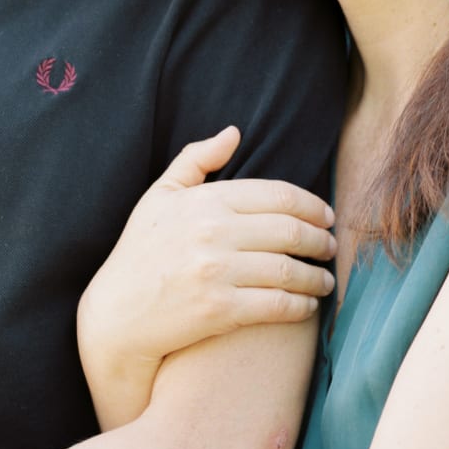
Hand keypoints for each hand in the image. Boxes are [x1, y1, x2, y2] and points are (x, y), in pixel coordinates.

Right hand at [78, 127, 334, 424]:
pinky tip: (308, 305)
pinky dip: (302, 305)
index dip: (312, 206)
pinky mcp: (220, 310)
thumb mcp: (160, 196)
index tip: (327, 216)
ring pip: (290, 270)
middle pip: (291, 231)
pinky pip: (278, 305)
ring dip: (318, 276)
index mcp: (205, 200)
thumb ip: (196, 160)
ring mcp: (217, 272)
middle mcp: (213, 232)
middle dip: (322, 240)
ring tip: (326, 279)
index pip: (278, 195)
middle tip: (332, 247)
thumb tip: (234, 133)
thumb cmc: (140, 252)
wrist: (116, 315)